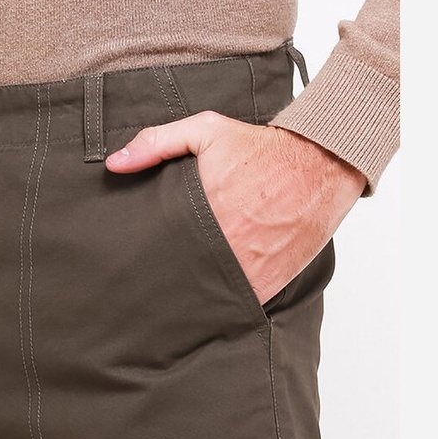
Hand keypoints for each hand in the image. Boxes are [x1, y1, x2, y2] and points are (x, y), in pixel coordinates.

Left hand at [105, 111, 365, 304]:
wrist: (323, 164)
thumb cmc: (263, 148)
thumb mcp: (207, 131)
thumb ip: (157, 142)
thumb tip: (115, 164)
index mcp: (202, 210)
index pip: (158, 245)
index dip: (142, 257)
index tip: (130, 261)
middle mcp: (223, 244)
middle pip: (178, 276)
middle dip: (162, 280)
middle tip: (143, 286)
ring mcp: (246, 269)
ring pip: (205, 297)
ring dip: (189, 298)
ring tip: (170, 301)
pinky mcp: (267, 284)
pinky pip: (236, 306)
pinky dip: (222, 308)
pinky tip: (205, 306)